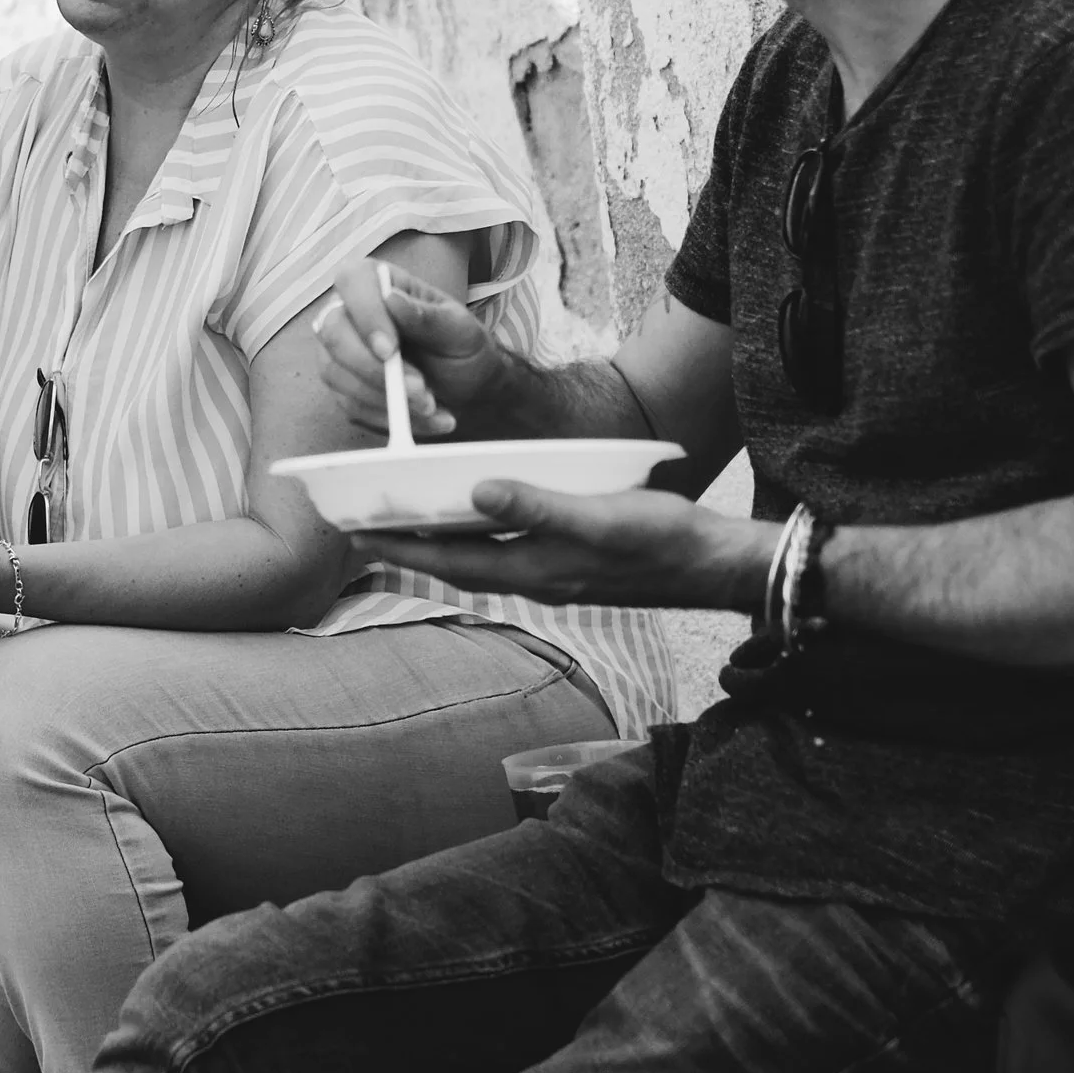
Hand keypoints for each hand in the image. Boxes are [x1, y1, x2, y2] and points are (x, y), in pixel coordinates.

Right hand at [315, 257, 505, 441]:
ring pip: (336, 374)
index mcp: (377, 282)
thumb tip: (393, 298)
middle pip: (333, 333)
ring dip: (384, 399)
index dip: (366, 316)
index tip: (390, 351)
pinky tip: (421, 419)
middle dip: (374, 370)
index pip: (352, 283)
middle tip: (418, 391)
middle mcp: (348, 312)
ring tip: (430, 407)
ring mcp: (339, 351)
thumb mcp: (460, 331)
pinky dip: (387, 418)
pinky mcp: (342, 387)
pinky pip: (350, 405)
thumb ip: (429, 317)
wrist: (466, 388)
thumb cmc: (461, 349)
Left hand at [363, 482, 766, 610]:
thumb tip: (476, 492)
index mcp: (535, 570)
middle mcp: (537, 579)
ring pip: (481, 563)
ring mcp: (554, 577)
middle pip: (457, 565)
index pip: (451, 560)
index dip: (403, 548)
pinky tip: (478, 524)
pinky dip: (480, 542)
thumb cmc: (662, 538)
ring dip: (441, 547)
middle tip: (363, 530)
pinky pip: (507, 557)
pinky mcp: (571, 568)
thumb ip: (537, 507)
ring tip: (405, 527)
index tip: (358, 534)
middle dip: (410, 550)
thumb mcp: (598, 516)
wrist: (715, 565)